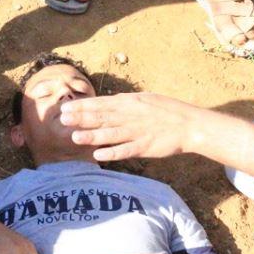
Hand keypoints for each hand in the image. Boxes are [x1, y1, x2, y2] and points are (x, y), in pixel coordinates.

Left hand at [59, 93, 232, 161]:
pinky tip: (98, 155)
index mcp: (130, 103)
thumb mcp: (144, 99)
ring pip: (111, 134)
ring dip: (92, 135)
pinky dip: (112, 153)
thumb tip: (107, 102)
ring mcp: (138, 131)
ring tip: (75, 137)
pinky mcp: (145, 146)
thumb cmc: (166, 110)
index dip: (83, 106)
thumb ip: (125, 102)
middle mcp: (131, 116)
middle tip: (63, 119)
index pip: (101, 104)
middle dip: (82, 118)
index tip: (66, 107)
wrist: (189, 124)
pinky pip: (126, 150)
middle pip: (102, 117)